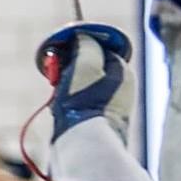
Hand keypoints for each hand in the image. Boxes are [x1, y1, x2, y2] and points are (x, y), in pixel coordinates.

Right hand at [36, 22, 133, 142]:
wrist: (84, 144)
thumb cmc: (85, 102)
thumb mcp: (85, 62)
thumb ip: (86, 44)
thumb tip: (83, 36)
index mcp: (124, 72)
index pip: (100, 47)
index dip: (79, 45)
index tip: (62, 49)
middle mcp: (122, 89)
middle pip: (92, 65)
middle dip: (71, 65)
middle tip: (56, 72)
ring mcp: (112, 106)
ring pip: (83, 84)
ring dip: (66, 84)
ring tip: (58, 93)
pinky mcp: (99, 122)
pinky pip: (81, 102)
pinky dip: (67, 101)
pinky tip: (59, 108)